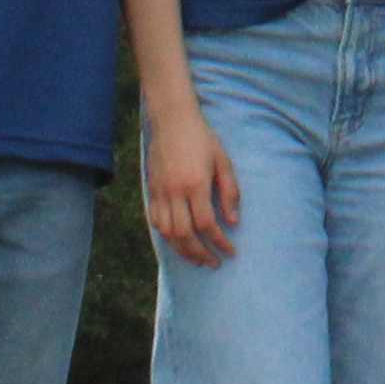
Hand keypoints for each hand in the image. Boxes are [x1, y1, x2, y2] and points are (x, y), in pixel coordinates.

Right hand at [144, 100, 241, 266]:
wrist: (172, 120)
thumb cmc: (202, 138)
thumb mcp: (223, 161)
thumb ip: (229, 193)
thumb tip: (233, 222)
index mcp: (196, 185)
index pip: (207, 225)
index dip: (219, 243)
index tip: (230, 252)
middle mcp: (175, 192)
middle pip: (185, 235)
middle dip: (201, 254)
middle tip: (214, 263)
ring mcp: (160, 192)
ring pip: (168, 233)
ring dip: (183, 250)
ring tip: (197, 259)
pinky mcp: (151, 190)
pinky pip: (155, 221)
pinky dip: (166, 237)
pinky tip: (178, 242)